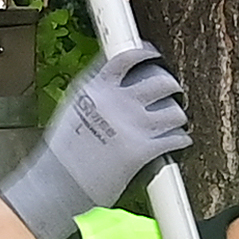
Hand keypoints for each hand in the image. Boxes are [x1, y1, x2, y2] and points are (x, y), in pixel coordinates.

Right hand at [0, 46, 191, 238]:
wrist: (57, 184)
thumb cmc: (63, 152)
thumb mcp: (74, 108)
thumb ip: (98, 92)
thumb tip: (120, 82)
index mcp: (95, 87)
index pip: (128, 57)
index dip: (147, 53)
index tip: (155, 56)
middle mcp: (115, 101)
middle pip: (160, 81)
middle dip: (170, 86)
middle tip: (171, 93)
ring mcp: (131, 125)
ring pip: (174, 110)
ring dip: (177, 116)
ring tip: (173, 122)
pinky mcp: (142, 150)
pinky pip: (176, 138)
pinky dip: (180, 140)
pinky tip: (177, 142)